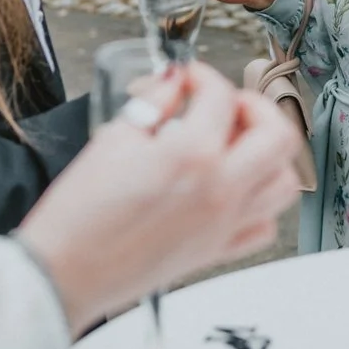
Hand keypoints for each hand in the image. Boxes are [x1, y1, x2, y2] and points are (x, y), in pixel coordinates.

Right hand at [15, 63, 300, 332]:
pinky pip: (264, 224)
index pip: (220, 96)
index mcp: (191, 155)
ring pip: (283, 180)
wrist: (65, 272)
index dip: (201, 76)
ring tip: (235, 144)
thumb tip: (174, 83)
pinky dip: (259, 202)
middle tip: (225, 105)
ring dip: (267, 154)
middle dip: (255, 107)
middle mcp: (220, 190)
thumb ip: (153, 104)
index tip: (186, 79)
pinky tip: (231, 188)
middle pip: (278, 135)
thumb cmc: (79, 216)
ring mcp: (224, 224)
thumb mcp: (112, 139)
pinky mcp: (217, 251)